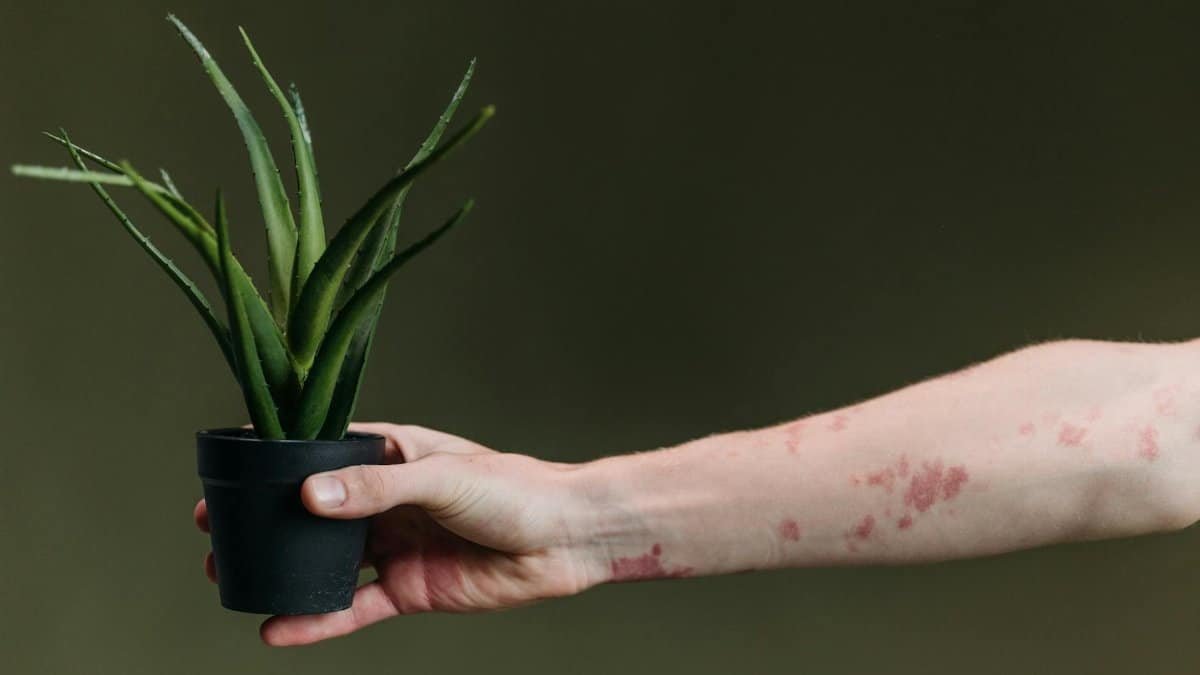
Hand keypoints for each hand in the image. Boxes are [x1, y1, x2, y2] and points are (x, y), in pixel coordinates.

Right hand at [193, 423, 597, 645]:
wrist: (565, 539)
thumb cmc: (514, 489)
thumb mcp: (439, 477)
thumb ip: (374, 488)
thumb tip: (307, 494)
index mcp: (394, 455)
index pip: (324, 451)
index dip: (277, 459)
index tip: (229, 467)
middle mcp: (388, 499)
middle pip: (315, 510)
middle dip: (266, 520)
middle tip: (214, 530)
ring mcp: (397, 545)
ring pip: (326, 560)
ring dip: (282, 570)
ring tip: (229, 579)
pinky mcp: (410, 589)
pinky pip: (354, 607)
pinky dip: (317, 620)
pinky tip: (278, 629)